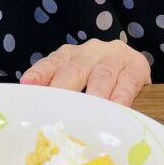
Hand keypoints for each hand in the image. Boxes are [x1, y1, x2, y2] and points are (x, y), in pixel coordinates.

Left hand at [19, 38, 151, 106]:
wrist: (132, 62)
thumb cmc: (96, 77)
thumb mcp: (74, 79)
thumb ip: (54, 87)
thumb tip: (32, 102)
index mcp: (70, 54)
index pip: (52, 63)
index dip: (40, 74)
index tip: (27, 85)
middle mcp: (90, 52)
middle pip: (75, 68)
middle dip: (64, 88)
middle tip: (56, 107)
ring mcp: (114, 57)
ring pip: (102, 75)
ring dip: (94, 94)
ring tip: (87, 112)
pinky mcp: (136, 66)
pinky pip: (128, 81)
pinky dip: (121, 96)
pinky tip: (117, 108)